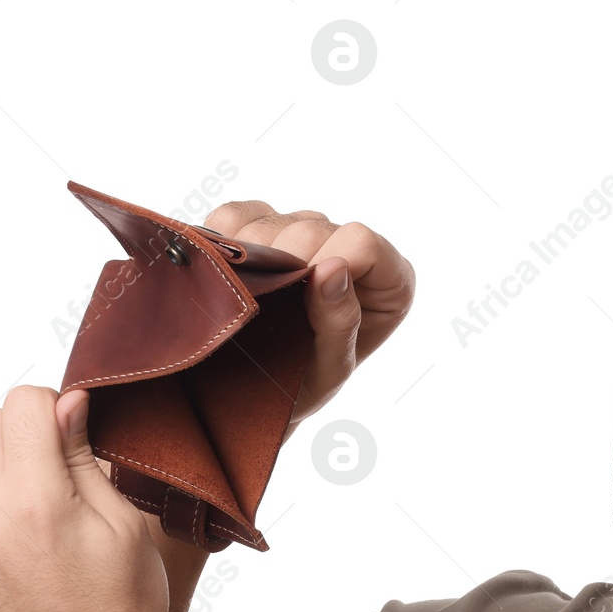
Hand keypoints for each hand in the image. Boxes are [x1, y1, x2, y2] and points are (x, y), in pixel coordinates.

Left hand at [0, 385, 172, 611]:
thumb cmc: (127, 609)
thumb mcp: (123, 525)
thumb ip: (83, 459)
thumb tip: (66, 404)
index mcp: (34, 501)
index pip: (20, 405)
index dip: (53, 407)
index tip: (72, 430)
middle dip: (21, 436)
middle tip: (59, 475)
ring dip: (5, 488)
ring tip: (48, 538)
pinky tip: (28, 570)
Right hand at [201, 201, 414, 426]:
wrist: (257, 395)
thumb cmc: (305, 386)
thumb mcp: (330, 371)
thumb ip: (341, 324)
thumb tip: (333, 268)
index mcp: (389, 281)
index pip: (362, 241)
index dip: (327, 262)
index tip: (299, 300)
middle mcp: (350, 248)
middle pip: (311, 228)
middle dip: (283, 267)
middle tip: (267, 311)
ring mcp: (306, 233)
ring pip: (271, 220)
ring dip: (250, 261)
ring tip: (251, 303)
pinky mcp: (264, 226)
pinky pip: (235, 216)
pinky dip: (223, 243)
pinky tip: (232, 278)